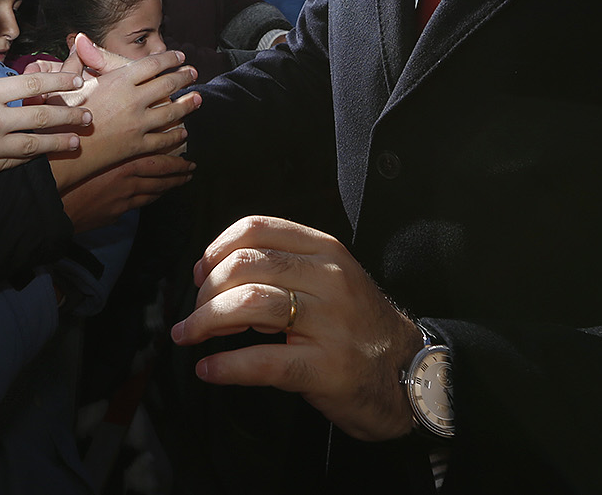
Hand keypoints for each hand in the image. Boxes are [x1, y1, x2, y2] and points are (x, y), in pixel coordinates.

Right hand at [0, 12, 93, 229]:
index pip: (33, 85)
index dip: (59, 81)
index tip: (77, 80)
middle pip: (43, 117)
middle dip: (70, 114)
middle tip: (90, 114)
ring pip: (34, 146)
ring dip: (58, 141)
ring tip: (77, 140)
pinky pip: (13, 163)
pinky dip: (31, 159)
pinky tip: (40, 158)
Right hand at [44, 34, 198, 186]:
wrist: (63, 152)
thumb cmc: (64, 115)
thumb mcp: (71, 83)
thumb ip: (82, 59)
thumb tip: (81, 38)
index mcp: (119, 81)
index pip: (152, 64)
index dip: (169, 58)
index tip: (180, 55)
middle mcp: (133, 100)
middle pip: (167, 84)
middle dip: (183, 76)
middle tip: (193, 72)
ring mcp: (138, 124)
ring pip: (171, 112)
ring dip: (188, 104)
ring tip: (198, 98)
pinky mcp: (138, 146)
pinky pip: (163, 139)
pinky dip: (175, 135)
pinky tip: (182, 131)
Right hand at [61, 150, 195, 232]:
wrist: (55, 204)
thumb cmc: (67, 170)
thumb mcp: (87, 150)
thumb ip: (105, 141)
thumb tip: (116, 129)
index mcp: (120, 161)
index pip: (155, 159)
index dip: (174, 158)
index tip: (186, 155)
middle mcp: (126, 180)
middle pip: (160, 177)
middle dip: (179, 173)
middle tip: (192, 170)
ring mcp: (123, 199)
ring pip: (153, 192)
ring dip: (169, 187)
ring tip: (181, 182)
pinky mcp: (116, 212)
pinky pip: (140, 204)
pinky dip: (151, 198)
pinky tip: (156, 195)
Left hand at [171, 215, 419, 441]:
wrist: (411, 374)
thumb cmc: (357, 327)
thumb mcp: (329, 280)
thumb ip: (282, 267)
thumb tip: (210, 271)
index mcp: (325, 251)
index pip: (255, 228)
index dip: (215, 249)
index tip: (199, 273)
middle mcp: (329, 278)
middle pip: (245, 264)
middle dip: (205, 290)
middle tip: (193, 314)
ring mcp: (331, 323)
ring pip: (249, 304)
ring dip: (206, 321)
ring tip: (189, 336)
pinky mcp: (328, 368)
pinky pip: (263, 362)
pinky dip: (226, 366)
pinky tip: (209, 370)